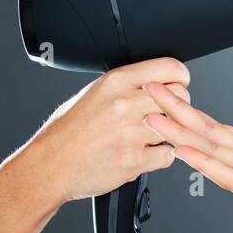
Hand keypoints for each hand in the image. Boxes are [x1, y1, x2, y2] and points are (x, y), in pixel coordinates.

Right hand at [28, 57, 189, 202]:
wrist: (50, 164)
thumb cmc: (71, 130)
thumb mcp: (97, 92)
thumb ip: (131, 85)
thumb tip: (163, 82)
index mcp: (116, 81)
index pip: (171, 68)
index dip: (180, 78)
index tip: (178, 86)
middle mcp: (124, 104)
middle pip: (181, 96)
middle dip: (179, 106)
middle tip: (165, 115)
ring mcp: (130, 133)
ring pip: (178, 126)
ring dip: (170, 133)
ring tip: (151, 135)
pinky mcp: (134, 160)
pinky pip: (169, 154)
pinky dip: (161, 156)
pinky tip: (145, 152)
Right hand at [141, 83, 232, 232]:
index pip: (224, 131)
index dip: (197, 113)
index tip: (172, 93)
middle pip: (211, 139)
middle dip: (179, 117)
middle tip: (147, 96)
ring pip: (216, 155)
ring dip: (184, 138)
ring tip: (154, 120)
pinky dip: (212, 164)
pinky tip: (189, 153)